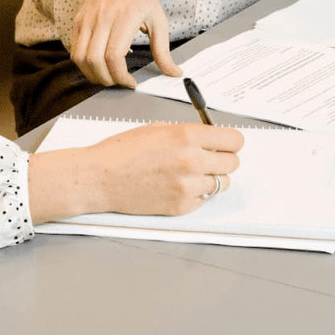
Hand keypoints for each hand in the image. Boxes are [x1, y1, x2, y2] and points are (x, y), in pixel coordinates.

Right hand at [28, 122, 243, 222]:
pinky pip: (204, 199)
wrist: (99, 178)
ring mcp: (187, 186)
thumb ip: (188, 133)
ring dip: (212, 178)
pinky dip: (197, 194)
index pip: (234, 141)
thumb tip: (210, 139)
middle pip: (233, 163)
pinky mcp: (181, 206)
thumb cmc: (122, 151)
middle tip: (209, 159)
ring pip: (222, 183)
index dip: (231, 142)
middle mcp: (192, 161)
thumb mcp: (158, 129)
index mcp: (187, 136)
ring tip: (191, 174)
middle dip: (223, 160)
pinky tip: (178, 186)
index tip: (226, 144)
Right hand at [70, 0, 181, 87]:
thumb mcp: (158, 19)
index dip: (120, 76)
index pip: (114, 55)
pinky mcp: (78, 22)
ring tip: (107, 78)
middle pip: (95, 60)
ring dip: (92, 75)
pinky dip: (84, 65)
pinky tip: (98, 67)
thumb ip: (163, 50)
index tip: (130, 83)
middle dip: (106, 80)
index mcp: (125, 17)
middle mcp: (103, 18)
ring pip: (80, 58)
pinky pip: (75, 50)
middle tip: (118, 83)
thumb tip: (174, 72)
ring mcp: (87, 20)